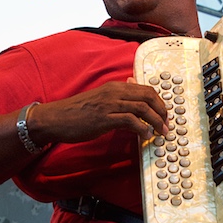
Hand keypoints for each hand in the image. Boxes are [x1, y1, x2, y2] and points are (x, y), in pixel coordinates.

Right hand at [32, 78, 168, 144]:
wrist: (57, 118)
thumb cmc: (78, 112)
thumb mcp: (101, 100)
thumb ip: (119, 99)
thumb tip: (135, 102)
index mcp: (116, 87)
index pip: (146, 89)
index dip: (160, 102)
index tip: (164, 115)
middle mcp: (115, 92)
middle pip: (148, 96)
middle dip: (162, 111)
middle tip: (166, 125)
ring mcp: (109, 104)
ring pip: (142, 107)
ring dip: (156, 121)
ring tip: (160, 132)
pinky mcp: (104, 118)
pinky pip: (130, 120)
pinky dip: (142, 128)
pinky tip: (145, 136)